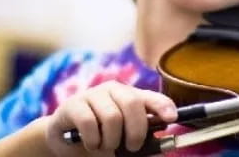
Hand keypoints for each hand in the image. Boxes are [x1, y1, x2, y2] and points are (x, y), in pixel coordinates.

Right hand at [44, 81, 176, 156]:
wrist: (66, 140)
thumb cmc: (102, 138)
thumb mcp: (124, 140)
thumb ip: (142, 143)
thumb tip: (161, 149)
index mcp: (131, 96)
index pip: (152, 96)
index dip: (163, 105)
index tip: (172, 118)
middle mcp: (114, 90)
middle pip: (132, 103)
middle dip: (136, 130)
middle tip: (132, 147)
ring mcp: (93, 94)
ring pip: (112, 116)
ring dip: (111, 140)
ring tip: (106, 146)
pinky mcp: (73, 105)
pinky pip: (88, 122)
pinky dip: (92, 140)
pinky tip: (91, 143)